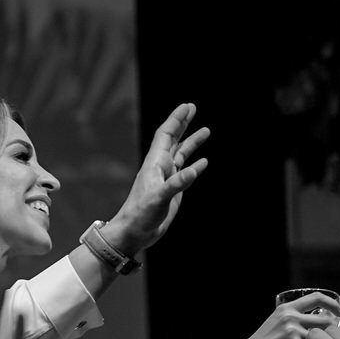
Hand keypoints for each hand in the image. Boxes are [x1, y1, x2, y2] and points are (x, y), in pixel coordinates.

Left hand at [105, 103, 209, 254]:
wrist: (134, 232)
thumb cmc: (140, 214)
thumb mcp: (159, 198)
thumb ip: (176, 183)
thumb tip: (194, 170)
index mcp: (155, 163)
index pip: (166, 135)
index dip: (176, 119)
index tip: (188, 106)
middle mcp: (160, 167)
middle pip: (173, 139)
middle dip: (183, 123)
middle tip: (193, 108)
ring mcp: (166, 179)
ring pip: (181, 154)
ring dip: (192, 142)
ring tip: (206, 131)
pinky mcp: (171, 191)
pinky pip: (185, 173)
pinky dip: (194, 165)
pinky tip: (203, 162)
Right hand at [237, 291, 339, 338]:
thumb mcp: (276, 324)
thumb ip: (293, 320)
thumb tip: (315, 324)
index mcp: (286, 308)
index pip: (317, 297)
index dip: (332, 304)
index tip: (339, 311)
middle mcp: (290, 316)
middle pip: (325, 319)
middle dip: (336, 330)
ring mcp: (292, 330)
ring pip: (323, 336)